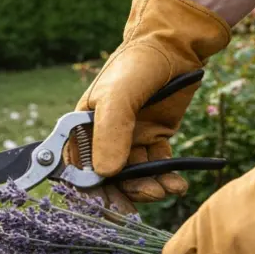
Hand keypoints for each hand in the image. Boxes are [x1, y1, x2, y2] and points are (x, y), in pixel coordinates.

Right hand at [70, 0, 231, 211]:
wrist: (176, 45)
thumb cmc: (136, 64)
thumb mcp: (118, 97)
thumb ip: (110, 133)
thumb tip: (105, 173)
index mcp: (83, 127)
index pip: (78, 167)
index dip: (88, 190)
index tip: (104, 206)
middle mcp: (104, 136)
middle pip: (108, 178)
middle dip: (122, 195)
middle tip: (138, 208)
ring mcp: (131, 138)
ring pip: (134, 176)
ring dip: (148, 188)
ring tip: (164, 190)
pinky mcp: (155, 138)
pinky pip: (158, 166)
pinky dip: (167, 178)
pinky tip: (177, 184)